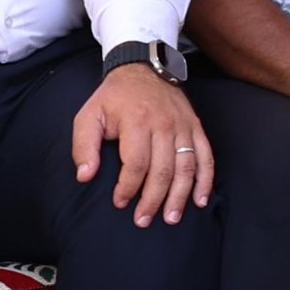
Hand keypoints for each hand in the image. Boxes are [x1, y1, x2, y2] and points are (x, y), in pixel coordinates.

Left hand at [77, 63, 212, 224]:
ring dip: (180, 196)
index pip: (137, 163)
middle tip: (143, 220)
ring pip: (187, 167)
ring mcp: (183, 126)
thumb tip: (85, 176)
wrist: (142, 68)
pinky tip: (200, 200)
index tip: (120, 202)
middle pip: (163, 170)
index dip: (128, 188)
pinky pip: (206, 156)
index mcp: (137, 122)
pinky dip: (205, 180)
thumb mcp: (88, 116)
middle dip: (153, 200)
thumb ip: (84, 146)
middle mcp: (164, 125)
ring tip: (171, 218)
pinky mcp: (195, 127)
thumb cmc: (113, 98)